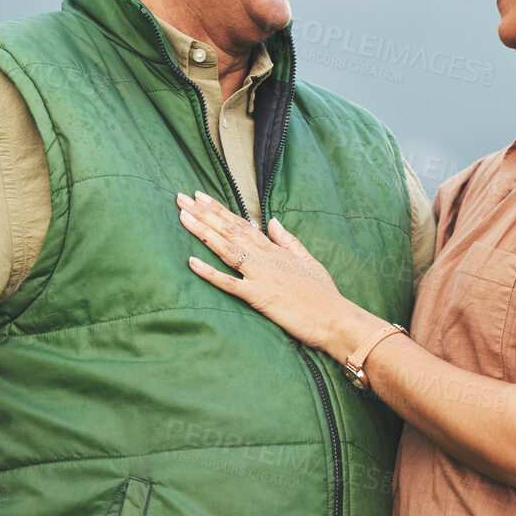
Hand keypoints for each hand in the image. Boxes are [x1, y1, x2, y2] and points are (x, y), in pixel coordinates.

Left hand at [176, 192, 376, 358]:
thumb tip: (273, 222)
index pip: (242, 224)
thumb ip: (288, 240)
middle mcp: (265, 258)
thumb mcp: (308, 260)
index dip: (219, 210)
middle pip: (229, 231)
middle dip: (203, 214)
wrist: (335, 318)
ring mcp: (261, 276)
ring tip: (182, 217)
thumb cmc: (323, 294)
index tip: (200, 196)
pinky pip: (230, 283)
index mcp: (275, 250)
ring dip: (203, 232)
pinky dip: (210, 273)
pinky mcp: (259, 297)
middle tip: (180, 199)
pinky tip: (191, 262)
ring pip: (226, 249)